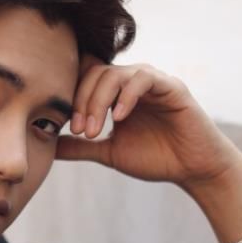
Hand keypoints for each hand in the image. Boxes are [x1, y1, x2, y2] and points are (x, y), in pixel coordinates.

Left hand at [56, 54, 241, 191]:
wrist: (193, 169)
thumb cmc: (155, 158)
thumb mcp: (108, 152)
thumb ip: (79, 147)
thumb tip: (48, 147)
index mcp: (116, 93)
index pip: (85, 77)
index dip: (71, 95)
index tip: (65, 127)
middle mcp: (132, 82)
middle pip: (95, 73)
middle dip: (81, 101)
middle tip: (78, 131)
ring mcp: (151, 81)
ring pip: (115, 74)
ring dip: (98, 101)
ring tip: (93, 130)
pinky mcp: (171, 86)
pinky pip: (143, 78)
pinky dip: (127, 96)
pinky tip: (119, 118)